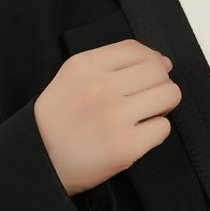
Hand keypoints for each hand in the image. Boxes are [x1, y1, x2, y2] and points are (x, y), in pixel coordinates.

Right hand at [33, 39, 181, 195]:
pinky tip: (139, 134)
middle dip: (161, 83)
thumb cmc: (58, 122)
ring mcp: (115, 117)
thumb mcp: (71, 78)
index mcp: (85, 66)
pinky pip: (163, 127)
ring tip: (147, 114)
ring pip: (168, 95)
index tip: (154, 72)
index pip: (136, 49)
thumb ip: (109, 66)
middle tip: (150, 98)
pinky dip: (156, 131)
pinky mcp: (127, 146)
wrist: (40, 161)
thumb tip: (161, 62)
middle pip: (157, 70)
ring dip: (163, 105)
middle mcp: (101, 87)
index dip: (153, 59)